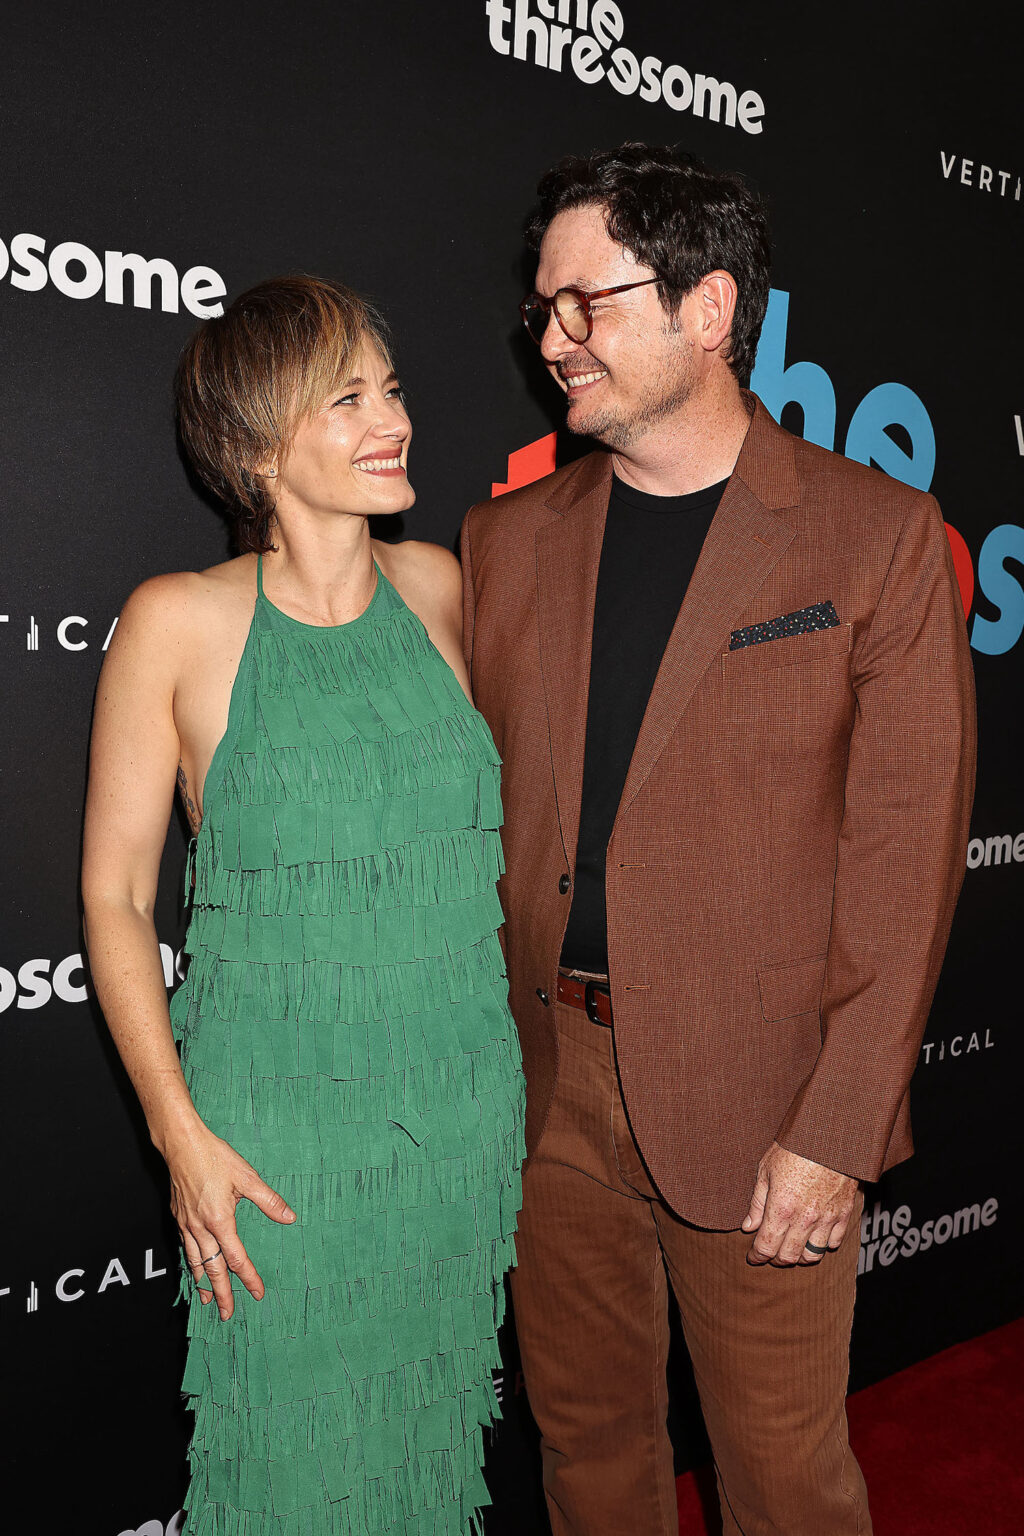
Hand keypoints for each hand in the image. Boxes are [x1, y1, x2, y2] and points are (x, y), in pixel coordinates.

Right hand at [165, 1123, 295, 1319]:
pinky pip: (186, 1249)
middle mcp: (200, 1228)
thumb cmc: (214, 1158)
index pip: (236, 1259)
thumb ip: (269, 1201)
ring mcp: (186, 1224)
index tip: (258, 1293)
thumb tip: (289, 1217)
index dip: (248, 1278)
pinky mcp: (178, 1217)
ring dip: (203, 1284)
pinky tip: (194, 1268)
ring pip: (195, 1263)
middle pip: (212, 1270)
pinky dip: (191, 1264)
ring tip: (207, 1300)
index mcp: (220, 1221)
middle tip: (226, 1314)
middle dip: (221, 1294)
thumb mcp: (247, 1177)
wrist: (181, 1145)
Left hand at [742, 1141, 858, 1266]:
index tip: (752, 1256)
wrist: (829, 1134)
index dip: (757, 1256)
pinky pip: (834, 1242)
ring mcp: (827, 1218)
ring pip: (813, 1255)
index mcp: (781, 1208)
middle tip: (769, 1253)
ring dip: (799, 1256)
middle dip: (775, 1259)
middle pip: (788, 1256)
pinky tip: (814, 1238)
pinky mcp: (844, 1213)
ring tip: (791, 1248)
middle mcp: (805, 1218)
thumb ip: (756, 1202)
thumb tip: (748, 1227)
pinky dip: (823, 1245)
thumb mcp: (766, 1170)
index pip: (766, 1247)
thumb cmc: (794, 1147)